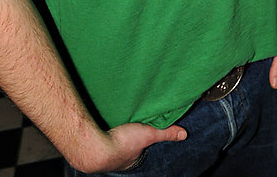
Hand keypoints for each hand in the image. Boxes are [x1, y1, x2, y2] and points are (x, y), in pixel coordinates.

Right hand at [70, 121, 185, 172]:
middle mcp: (117, 159)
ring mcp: (104, 150)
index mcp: (130, 160)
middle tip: (129, 122)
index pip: (139, 148)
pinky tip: (102, 118)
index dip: (141, 138)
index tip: (142, 127)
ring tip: (117, 117)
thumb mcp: (148, 135)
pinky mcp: (92, 141)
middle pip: (125, 144)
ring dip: (114, 129)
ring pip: (112, 139)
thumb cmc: (121, 144)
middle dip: (127, 133)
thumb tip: (184, 134)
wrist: (95, 145)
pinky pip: (99, 133)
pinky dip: (101, 126)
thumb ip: (165, 133)